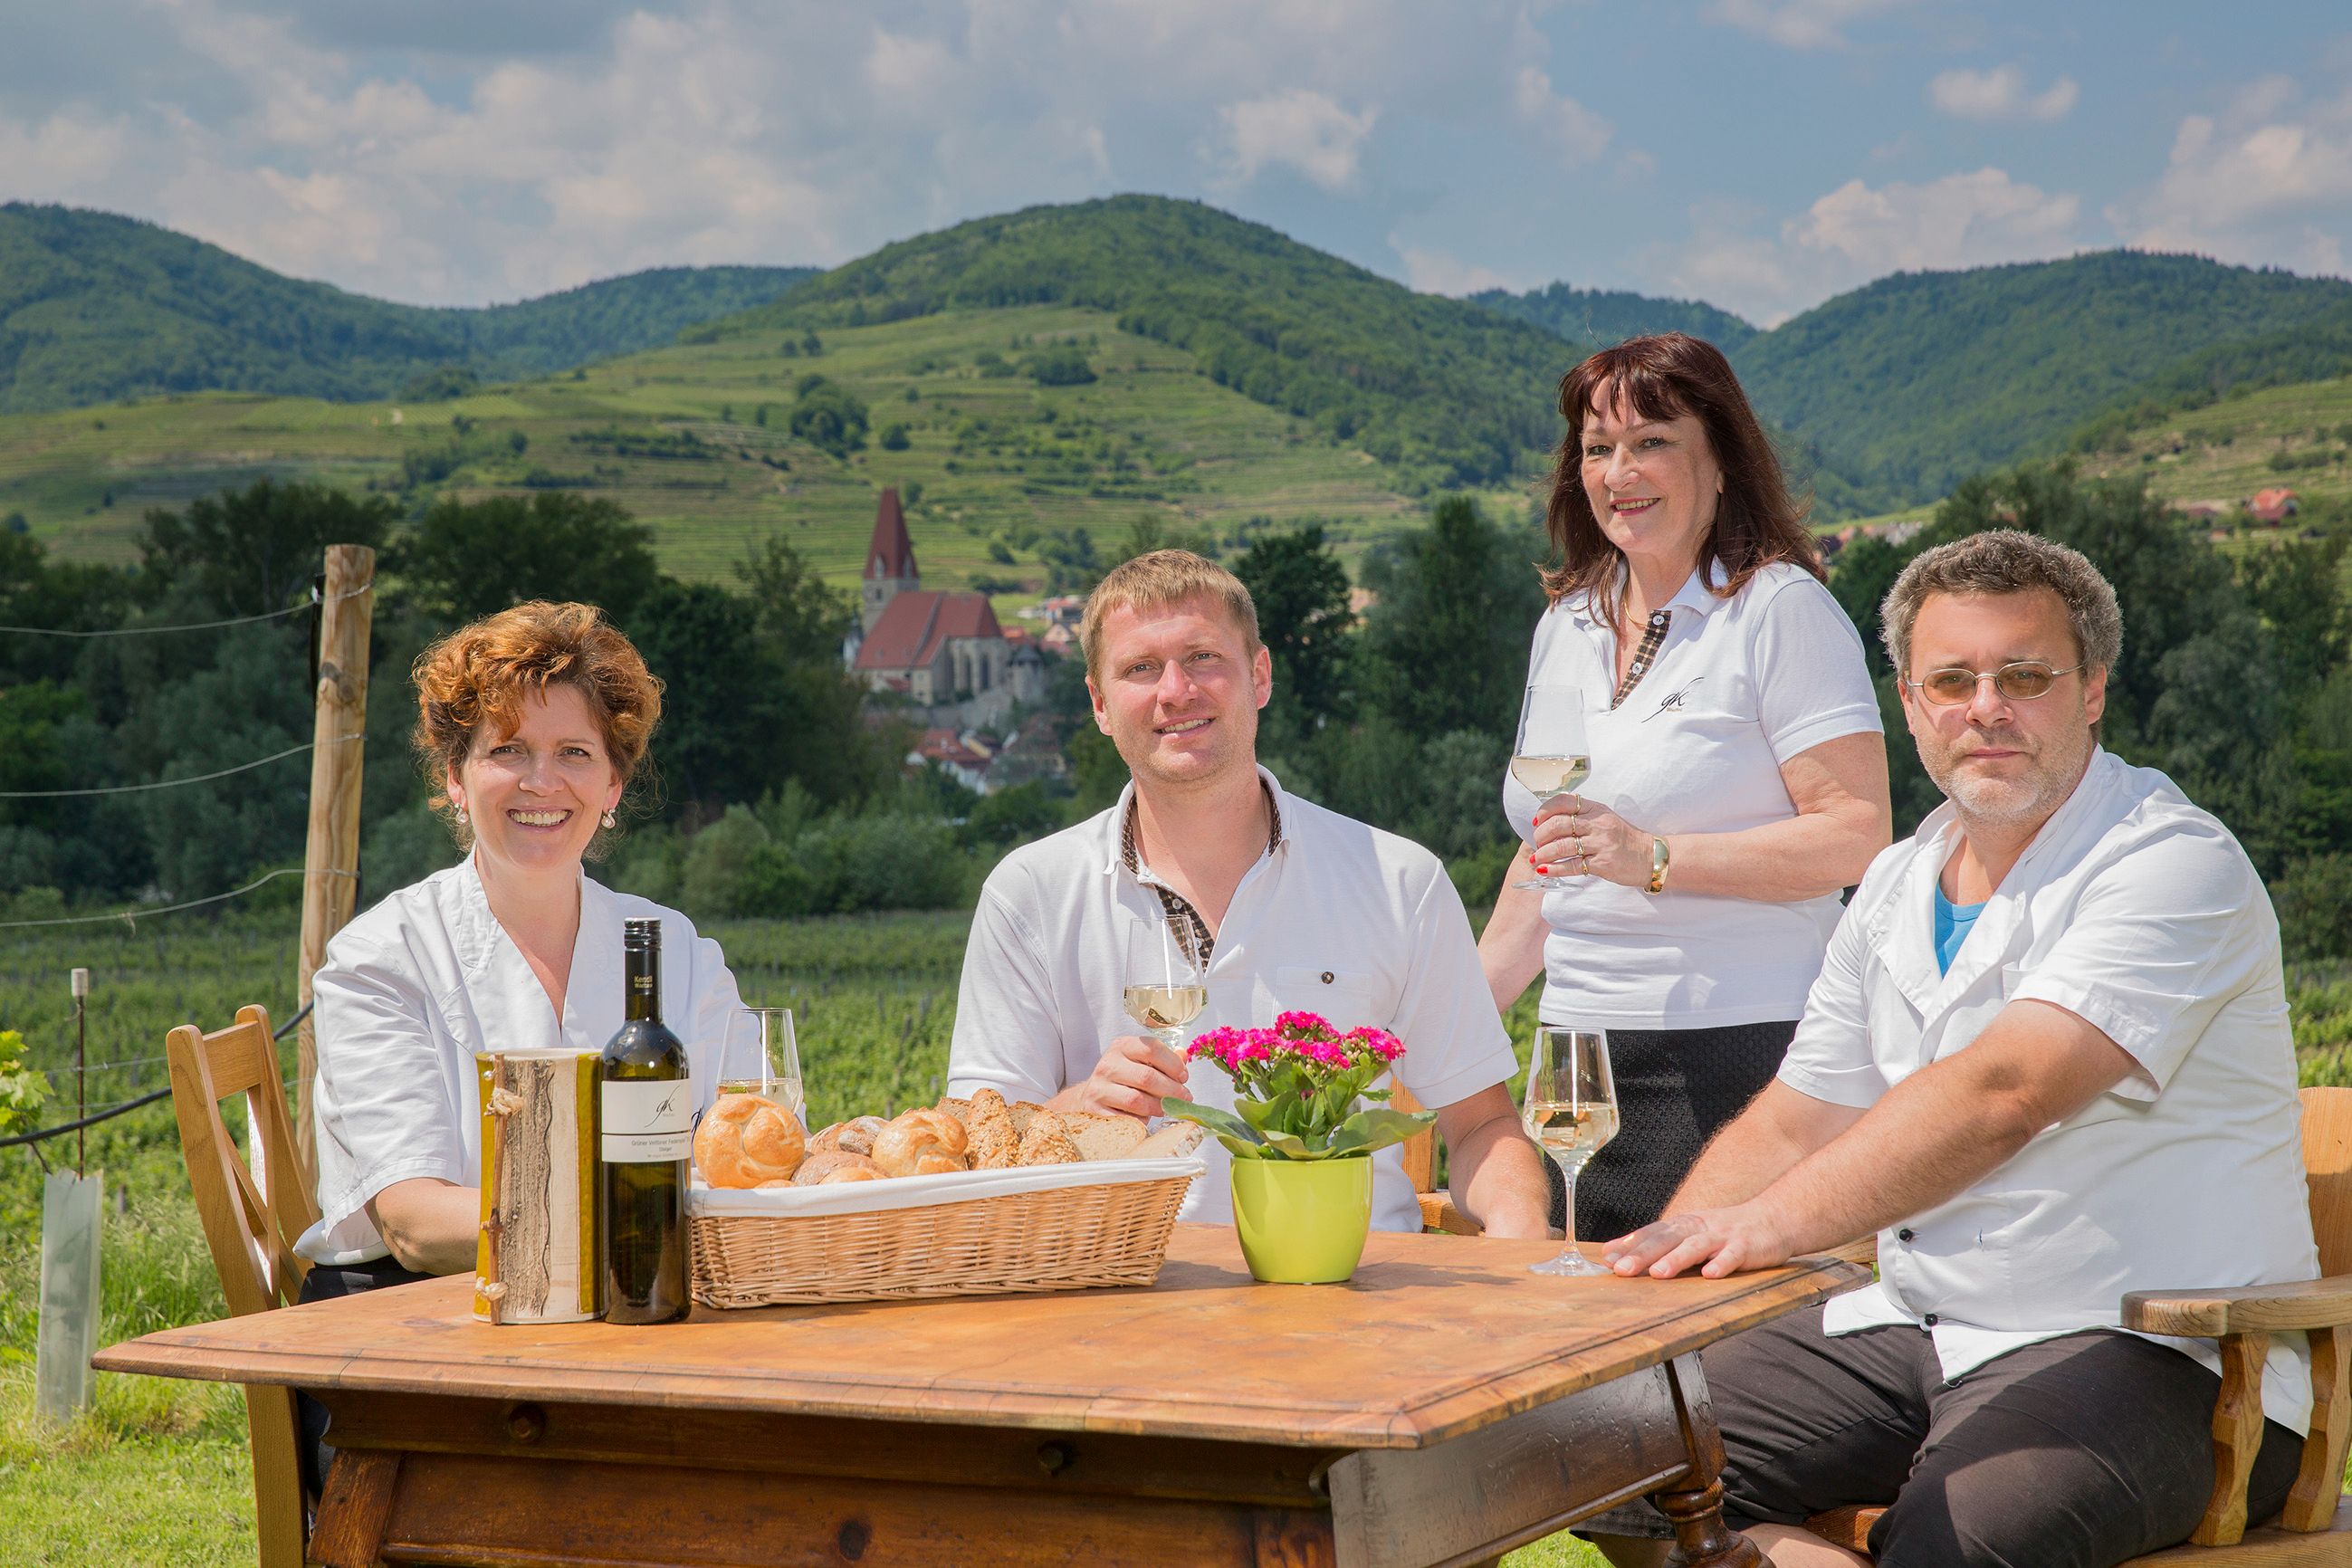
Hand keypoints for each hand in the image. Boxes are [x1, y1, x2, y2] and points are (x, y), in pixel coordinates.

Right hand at [1064, 1034, 1190, 1117]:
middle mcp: (1108, 1064)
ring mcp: (1099, 1088)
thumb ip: (1163, 1059)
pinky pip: (1125, 1119)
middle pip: (1147, 1077)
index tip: (1184, 1077)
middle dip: (1172, 1090)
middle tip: (1185, 1098)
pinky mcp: (1094, 1110)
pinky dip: (1141, 1120)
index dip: (1173, 1064)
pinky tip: (1146, 1117)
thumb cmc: (1123, 1078)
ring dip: (1157, 1107)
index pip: (1151, 1049)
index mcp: (1122, 1046)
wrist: (1090, 1096)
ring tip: (1166, 1108)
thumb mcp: (1140, 1062)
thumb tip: (1184, 1055)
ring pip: (1136, 1100)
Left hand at [1531, 796, 1650, 888]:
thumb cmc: (1624, 839)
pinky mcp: (1603, 863)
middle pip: (1558, 825)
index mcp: (1596, 809)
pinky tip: (1545, 871)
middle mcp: (1598, 823)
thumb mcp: (1605, 819)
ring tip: (1535, 860)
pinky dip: (1554, 869)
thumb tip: (1550, 822)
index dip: (1545, 811)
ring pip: (1562, 846)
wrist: (1651, 857)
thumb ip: (1582, 817)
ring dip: (1543, 854)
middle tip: (1536, 844)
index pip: (1564, 802)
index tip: (1536, 822)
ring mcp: (1601, 843)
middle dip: (1541, 836)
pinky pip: (1573, 866)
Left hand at [1601, 1204, 1794, 1279]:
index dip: (1629, 1244)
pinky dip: (1722, 1264)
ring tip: (1658, 1274)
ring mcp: (1722, 1236)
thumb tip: (1627, 1258)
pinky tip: (1711, 1275)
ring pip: (1696, 1246)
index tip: (1605, 1258)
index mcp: (1684, 1225)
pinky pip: (1733, 1256)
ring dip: (1676, 1259)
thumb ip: (1666, 1245)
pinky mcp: (1746, 1247)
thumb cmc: (1726, 1232)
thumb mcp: (1694, 1234)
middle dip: (1642, 1254)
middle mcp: (1699, 1227)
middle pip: (1667, 1238)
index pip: (1651, 1233)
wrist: (1774, 1218)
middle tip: (1621, 1270)